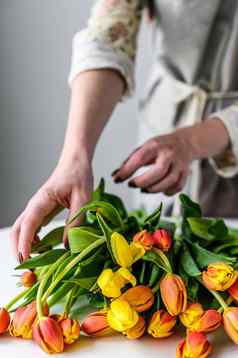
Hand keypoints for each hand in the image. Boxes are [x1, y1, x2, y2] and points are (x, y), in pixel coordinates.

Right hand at [10, 152, 92, 260]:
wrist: (75, 163)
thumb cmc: (79, 176)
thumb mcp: (83, 199)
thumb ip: (75, 222)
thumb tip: (67, 246)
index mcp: (42, 200)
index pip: (28, 224)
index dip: (24, 243)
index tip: (25, 260)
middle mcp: (34, 205)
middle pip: (16, 230)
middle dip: (18, 250)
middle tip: (29, 268)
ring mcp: (35, 209)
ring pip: (20, 230)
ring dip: (23, 247)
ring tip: (35, 262)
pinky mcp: (40, 211)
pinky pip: (29, 228)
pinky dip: (30, 241)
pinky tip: (42, 248)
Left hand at [111, 119, 228, 194]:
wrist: (185, 143)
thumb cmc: (159, 147)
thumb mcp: (143, 148)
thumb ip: (129, 162)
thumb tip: (115, 176)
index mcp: (155, 145)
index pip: (140, 158)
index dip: (127, 171)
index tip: (118, 180)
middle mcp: (169, 154)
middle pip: (158, 171)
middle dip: (143, 181)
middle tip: (132, 184)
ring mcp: (179, 164)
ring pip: (169, 181)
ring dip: (154, 189)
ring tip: (144, 189)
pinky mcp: (186, 173)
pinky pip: (178, 186)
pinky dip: (167, 192)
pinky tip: (159, 190)